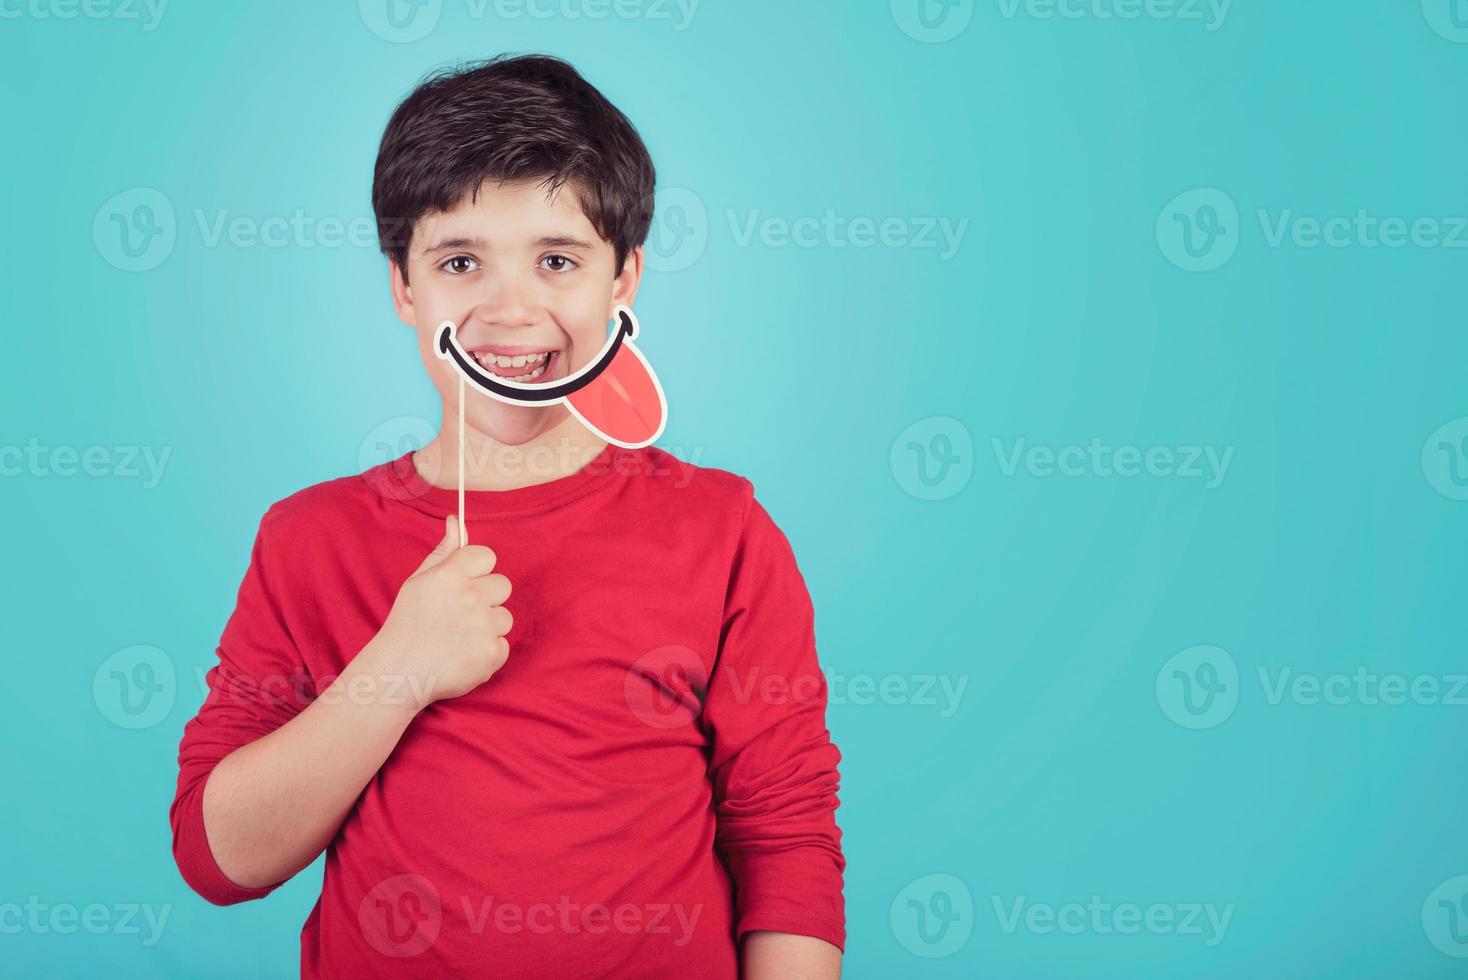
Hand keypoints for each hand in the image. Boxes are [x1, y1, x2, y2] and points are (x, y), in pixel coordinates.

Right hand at [369, 515, 512, 710]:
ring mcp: (483, 626)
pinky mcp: (492, 653)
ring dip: (488, 627)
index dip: (477, 571)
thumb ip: (443, 551)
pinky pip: (503, 645)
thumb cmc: (407, 624)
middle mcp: (470, 596)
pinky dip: (487, 652)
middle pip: (503, 585)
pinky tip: (464, 655)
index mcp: (451, 574)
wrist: (400, 673)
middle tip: (460, 614)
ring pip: (505, 617)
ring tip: (459, 637)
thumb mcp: (418, 581)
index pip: (487, 556)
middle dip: (487, 598)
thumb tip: (456, 520)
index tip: (463, 585)